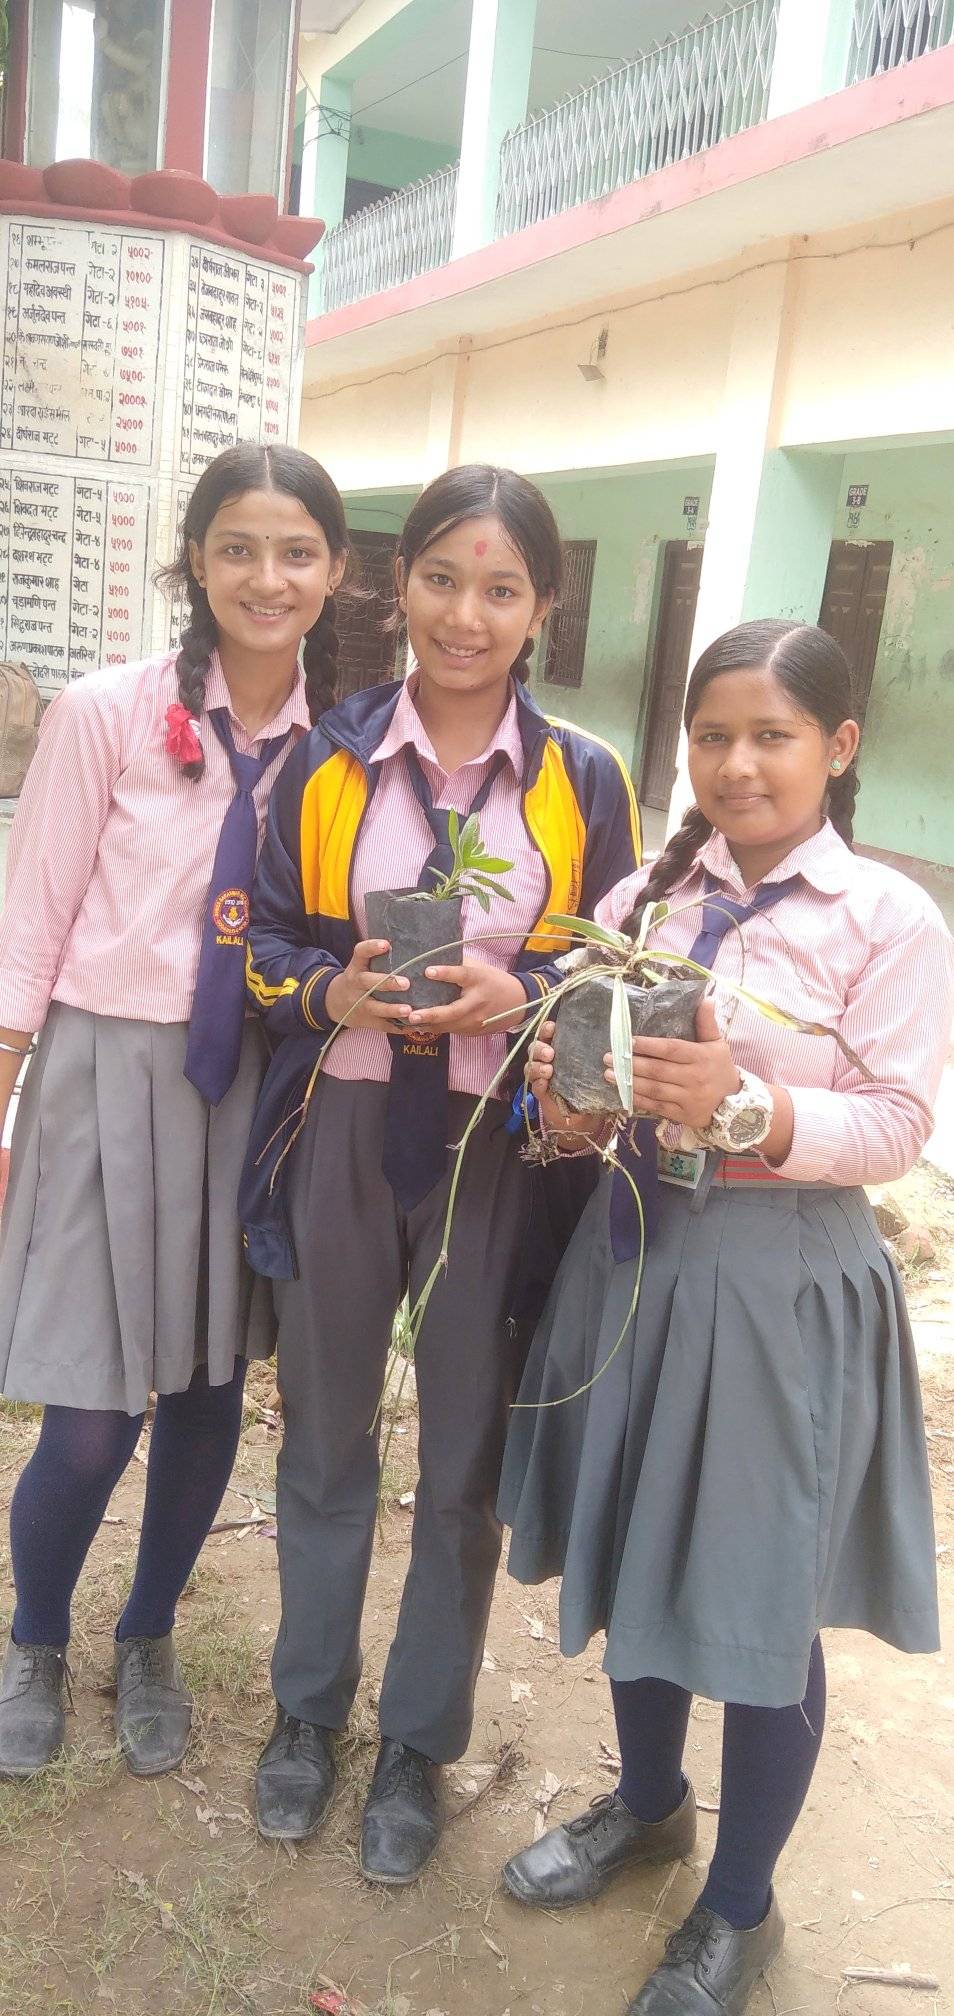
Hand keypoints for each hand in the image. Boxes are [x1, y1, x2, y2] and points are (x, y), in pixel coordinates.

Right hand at [324, 940, 411, 1032]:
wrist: (336, 1003)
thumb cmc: (359, 979)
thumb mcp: (360, 966)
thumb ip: (377, 958)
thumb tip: (409, 939)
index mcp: (356, 967)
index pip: (360, 953)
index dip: (371, 947)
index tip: (386, 944)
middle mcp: (356, 985)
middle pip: (368, 982)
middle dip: (387, 983)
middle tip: (406, 983)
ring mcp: (360, 1004)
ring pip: (376, 1008)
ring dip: (392, 1009)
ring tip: (409, 1010)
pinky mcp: (367, 1021)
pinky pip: (383, 1025)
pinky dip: (399, 1027)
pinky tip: (415, 1026)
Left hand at [407, 962, 528, 1036]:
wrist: (518, 1003)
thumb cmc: (493, 980)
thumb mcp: (480, 968)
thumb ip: (459, 964)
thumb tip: (432, 955)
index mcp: (479, 980)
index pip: (462, 975)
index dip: (446, 973)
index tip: (428, 971)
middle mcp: (477, 1002)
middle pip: (453, 1011)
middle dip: (432, 1014)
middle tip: (412, 1014)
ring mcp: (476, 1020)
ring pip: (448, 1025)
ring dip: (427, 1024)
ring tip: (406, 1022)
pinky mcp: (472, 1031)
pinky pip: (450, 1030)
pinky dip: (434, 1028)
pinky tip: (418, 1026)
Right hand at [527, 1021, 596, 1135]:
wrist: (584, 1112)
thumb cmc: (589, 1082)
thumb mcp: (594, 1065)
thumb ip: (597, 1053)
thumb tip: (610, 1046)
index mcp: (558, 1048)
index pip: (546, 1034)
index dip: (546, 1029)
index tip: (552, 1028)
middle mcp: (546, 1060)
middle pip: (534, 1048)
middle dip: (540, 1048)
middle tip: (550, 1054)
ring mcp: (541, 1076)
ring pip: (530, 1066)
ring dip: (537, 1067)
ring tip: (548, 1071)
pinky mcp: (541, 1093)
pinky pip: (535, 1086)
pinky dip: (539, 1084)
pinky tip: (544, 1084)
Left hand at [604, 997, 739, 1127]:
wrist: (735, 1105)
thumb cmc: (721, 1069)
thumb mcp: (718, 1044)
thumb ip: (708, 1023)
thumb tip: (706, 999)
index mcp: (701, 1057)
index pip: (671, 1049)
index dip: (649, 1045)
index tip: (629, 1041)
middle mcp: (694, 1077)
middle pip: (658, 1070)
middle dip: (631, 1064)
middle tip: (609, 1057)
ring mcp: (688, 1098)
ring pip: (654, 1089)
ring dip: (629, 1082)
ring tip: (609, 1074)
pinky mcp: (682, 1114)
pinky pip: (657, 1107)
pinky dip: (639, 1100)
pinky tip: (623, 1093)